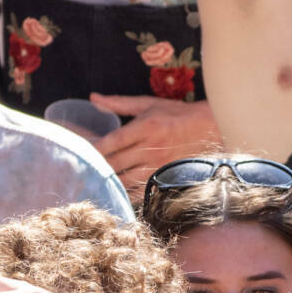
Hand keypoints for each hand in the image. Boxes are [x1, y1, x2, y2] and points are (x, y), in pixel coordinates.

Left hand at [88, 93, 215, 191]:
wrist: (210, 128)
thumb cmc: (176, 114)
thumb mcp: (148, 104)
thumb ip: (118, 103)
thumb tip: (92, 98)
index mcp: (146, 127)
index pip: (114, 141)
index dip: (95, 149)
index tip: (80, 153)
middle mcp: (152, 148)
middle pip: (116, 164)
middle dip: (96, 168)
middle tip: (81, 170)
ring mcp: (159, 166)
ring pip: (126, 181)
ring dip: (108, 183)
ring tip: (93, 182)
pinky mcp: (166, 178)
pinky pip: (141, 192)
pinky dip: (126, 194)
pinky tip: (115, 192)